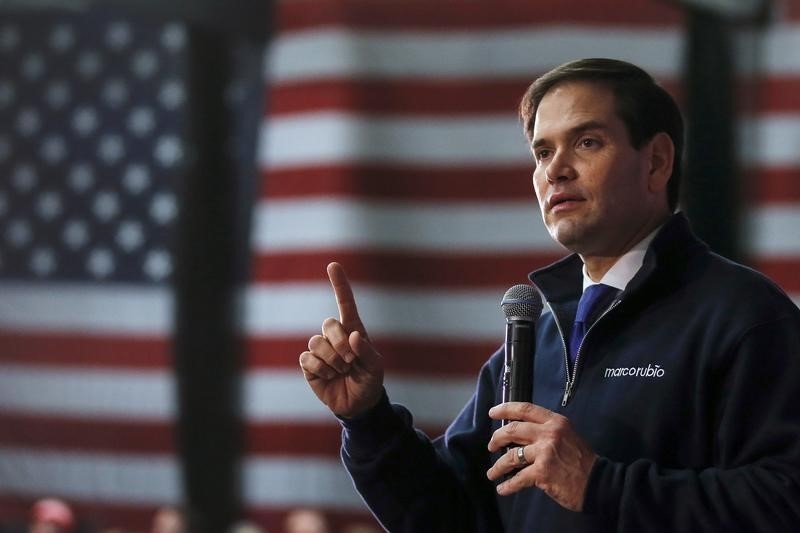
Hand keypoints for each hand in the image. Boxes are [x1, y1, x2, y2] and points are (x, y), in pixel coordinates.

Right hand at [299, 262, 384, 417]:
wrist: (357, 405)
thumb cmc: (369, 381)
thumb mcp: (375, 368)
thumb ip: (367, 351)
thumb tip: (353, 335)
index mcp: (353, 331)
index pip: (345, 303)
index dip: (339, 284)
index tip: (333, 265)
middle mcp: (335, 337)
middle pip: (328, 324)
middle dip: (340, 343)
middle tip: (350, 361)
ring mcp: (321, 350)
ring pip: (316, 342)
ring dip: (332, 360)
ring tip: (342, 371)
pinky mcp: (309, 364)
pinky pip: (307, 359)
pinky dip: (320, 369)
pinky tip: (328, 376)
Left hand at [486, 402, 597, 511]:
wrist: (598, 482)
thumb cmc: (582, 460)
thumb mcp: (567, 435)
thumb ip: (546, 431)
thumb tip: (520, 435)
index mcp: (555, 422)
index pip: (525, 409)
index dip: (505, 409)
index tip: (493, 412)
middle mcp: (549, 434)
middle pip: (512, 430)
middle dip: (496, 438)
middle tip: (491, 446)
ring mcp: (545, 452)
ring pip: (511, 456)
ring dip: (498, 466)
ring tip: (493, 473)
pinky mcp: (542, 472)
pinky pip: (518, 478)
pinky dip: (508, 485)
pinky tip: (503, 488)